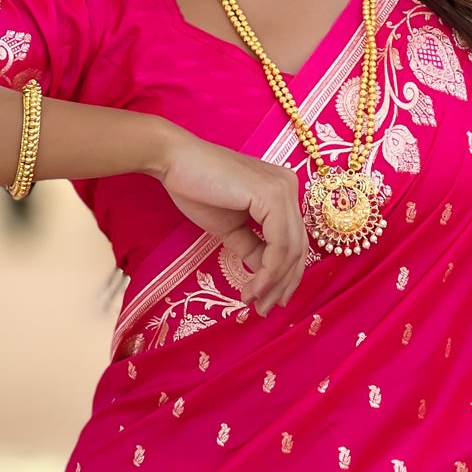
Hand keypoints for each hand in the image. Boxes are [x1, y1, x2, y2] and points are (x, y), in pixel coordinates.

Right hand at [147, 122, 306, 316]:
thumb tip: (266, 279)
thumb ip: (253, 249)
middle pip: (298, 248)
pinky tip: (253, 287)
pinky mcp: (272, 195)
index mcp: (282, 192)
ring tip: (255, 302)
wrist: (174, 162)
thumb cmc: (197, 189)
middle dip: (282, 285)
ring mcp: (283, 189)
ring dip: (273, 283)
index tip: (267, 301)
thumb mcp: (231, 228)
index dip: (284, 276)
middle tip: (264, 309)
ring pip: (291, 250)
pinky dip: (268, 271)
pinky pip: (279, 244)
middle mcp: (289, 187)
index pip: (293, 241)